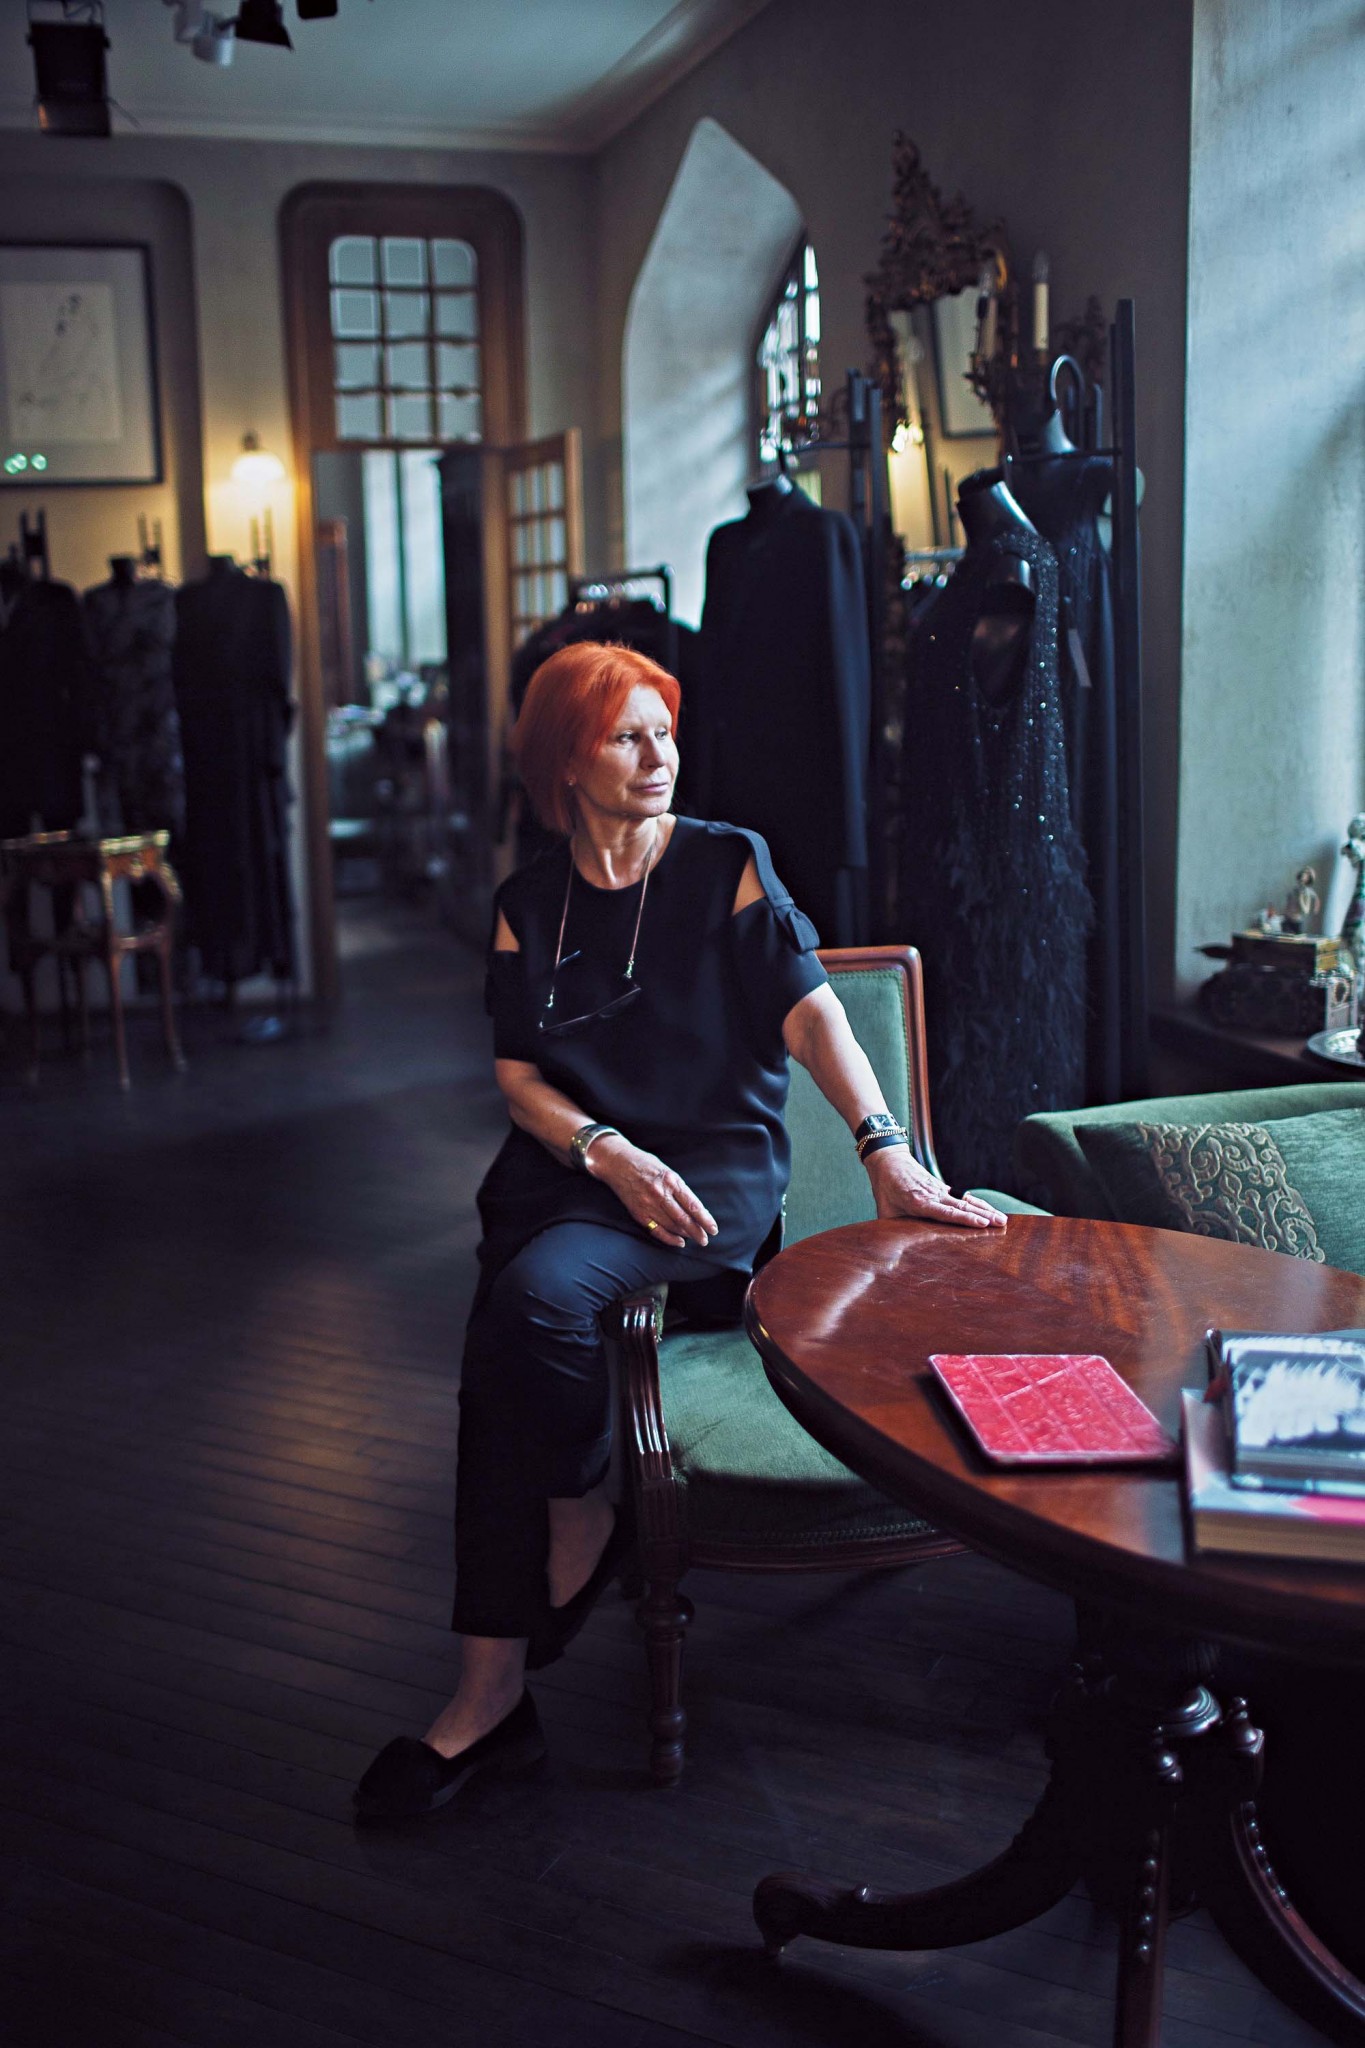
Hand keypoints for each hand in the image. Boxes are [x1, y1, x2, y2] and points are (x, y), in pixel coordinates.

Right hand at [588, 1136, 717, 1248]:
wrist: (617, 1163)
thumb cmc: (645, 1164)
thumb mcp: (667, 1171)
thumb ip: (679, 1189)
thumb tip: (695, 1209)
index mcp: (671, 1181)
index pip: (693, 1206)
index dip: (705, 1220)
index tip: (713, 1229)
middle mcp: (660, 1194)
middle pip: (684, 1219)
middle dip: (697, 1232)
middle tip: (705, 1240)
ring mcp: (648, 1205)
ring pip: (672, 1226)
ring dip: (685, 1235)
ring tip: (695, 1238)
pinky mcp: (638, 1213)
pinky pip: (657, 1230)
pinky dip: (669, 1238)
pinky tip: (679, 1242)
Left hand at [864, 1146, 1006, 1229]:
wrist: (888, 1160)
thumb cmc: (885, 1188)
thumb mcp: (884, 1211)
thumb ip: (892, 1230)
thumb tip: (890, 1257)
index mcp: (920, 1203)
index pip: (947, 1213)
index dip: (965, 1219)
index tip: (983, 1223)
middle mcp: (934, 1195)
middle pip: (963, 1206)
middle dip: (984, 1215)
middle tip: (1002, 1223)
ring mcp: (939, 1189)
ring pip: (966, 1200)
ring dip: (985, 1209)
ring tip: (1002, 1218)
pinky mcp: (941, 1187)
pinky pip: (962, 1196)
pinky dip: (976, 1204)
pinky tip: (989, 1210)